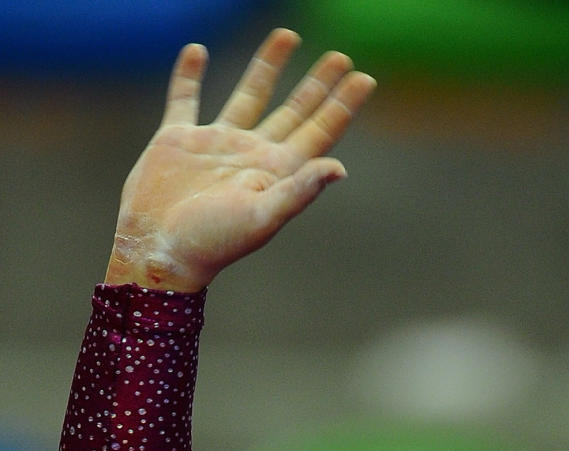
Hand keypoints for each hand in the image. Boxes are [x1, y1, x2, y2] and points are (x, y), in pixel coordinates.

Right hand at [105, 28, 375, 291]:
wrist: (159, 252)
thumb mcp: (261, 218)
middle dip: (317, 85)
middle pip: (294, 111)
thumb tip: (339, 169)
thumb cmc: (213, 243)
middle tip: (340, 56)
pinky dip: (189, 75)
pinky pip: (185, 98)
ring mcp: (216, 146)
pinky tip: (197, 52)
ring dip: (268, 66)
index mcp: (276, 173)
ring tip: (288, 36)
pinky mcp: (177, 140)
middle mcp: (251, 155)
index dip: (342, 106)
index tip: (364, 78)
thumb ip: (299, 192)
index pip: (318, 133)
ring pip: (249, 95)